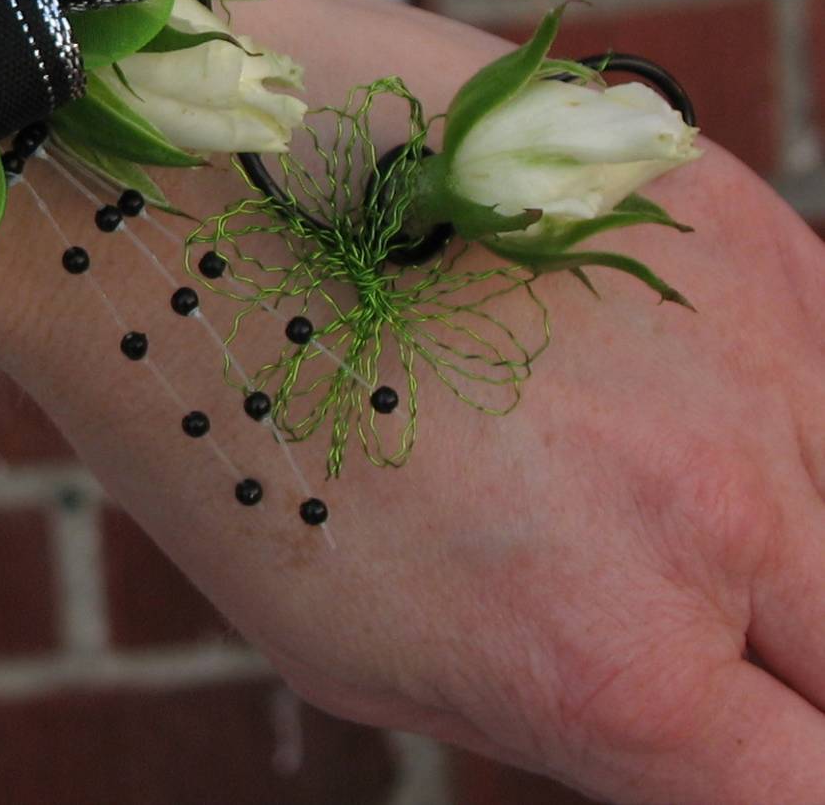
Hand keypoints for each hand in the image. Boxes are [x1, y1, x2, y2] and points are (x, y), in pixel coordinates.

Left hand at [0, 0, 824, 802]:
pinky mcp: (740, 228)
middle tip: (681, 614)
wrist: (164, 181)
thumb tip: (689, 735)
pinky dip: (781, 401)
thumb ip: (562, 717)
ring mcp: (749, 358)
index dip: (780, 769)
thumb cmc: (223, 419)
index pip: (815, 794)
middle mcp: (716, 518)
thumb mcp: (356, 653)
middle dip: (793, 664)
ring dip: (785, 528)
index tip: (742, 734)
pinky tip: (674, 388)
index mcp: (609, 664)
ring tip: (623, 476)